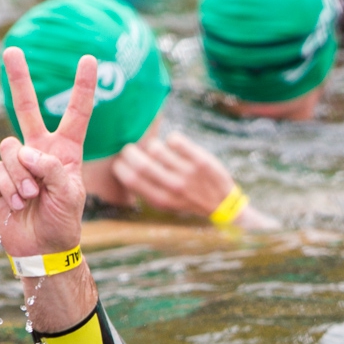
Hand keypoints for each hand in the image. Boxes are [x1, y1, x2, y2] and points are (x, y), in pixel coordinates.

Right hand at [0, 47, 95, 257]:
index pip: (77, 112)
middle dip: (18, 79)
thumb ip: (52, 168)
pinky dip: (10, 188)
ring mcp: (16, 162)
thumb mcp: (70, 193)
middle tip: (12, 50)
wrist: (41, 247)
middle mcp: (39, 149)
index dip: (83, 86)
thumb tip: (25, 151)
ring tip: (32, 197)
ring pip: (11, 149)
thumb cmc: (64, 219)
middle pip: (26, 108)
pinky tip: (18, 204)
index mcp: (65, 149)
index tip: (90, 58)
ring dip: (23, 176)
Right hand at [111, 132, 235, 218]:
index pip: (130, 179)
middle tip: (132, 149)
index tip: (122, 161)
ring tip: (157, 149)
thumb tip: (122, 169)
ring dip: (152, 145)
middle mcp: (173, 187)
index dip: (120, 166)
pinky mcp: (201, 160)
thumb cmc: (187, 200)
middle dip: (130, 152)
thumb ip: (147, 189)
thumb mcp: (165, 204)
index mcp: (161, 200)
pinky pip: (175, 139)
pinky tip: (175, 145)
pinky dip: (171, 138)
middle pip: (141, 163)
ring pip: (156, 148)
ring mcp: (188, 173)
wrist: (222, 204)